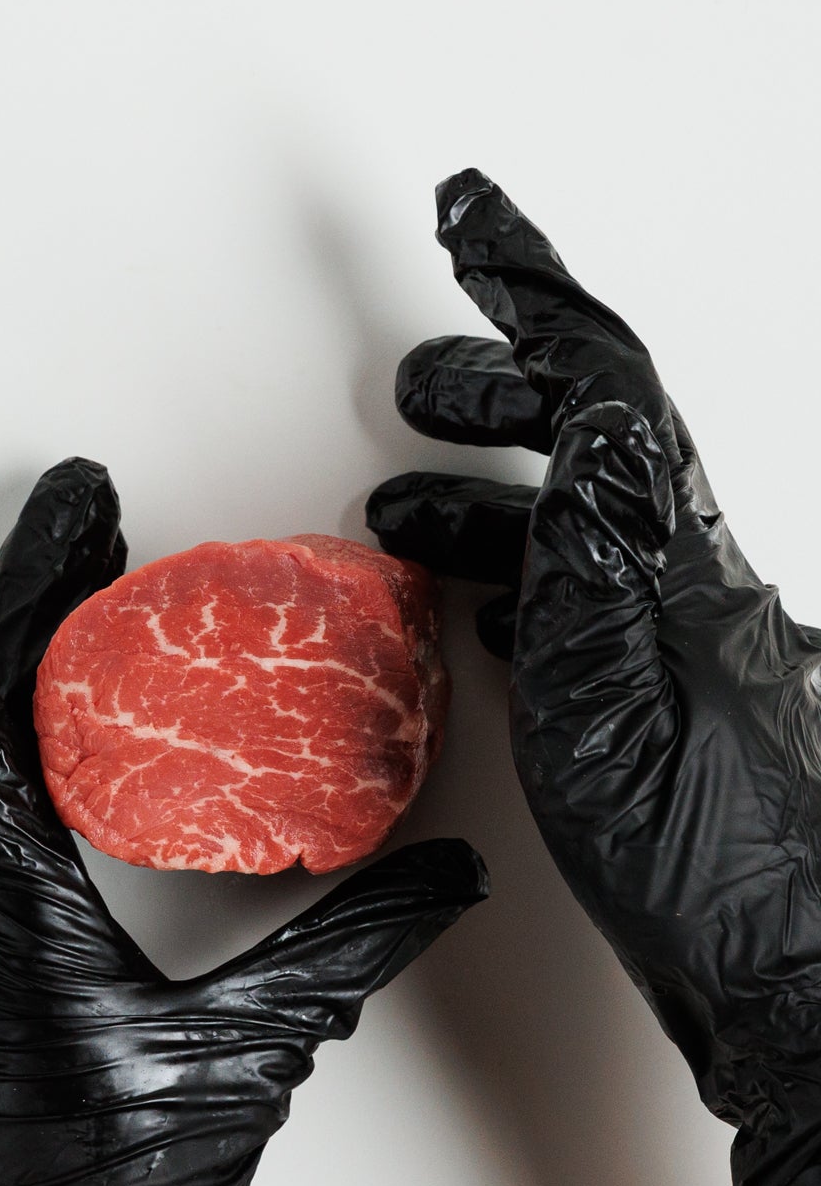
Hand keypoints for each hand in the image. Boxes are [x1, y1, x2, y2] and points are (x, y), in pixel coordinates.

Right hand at [368, 169, 820, 1185]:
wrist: (783, 970)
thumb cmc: (703, 841)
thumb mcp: (626, 663)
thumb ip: (598, 537)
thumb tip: (583, 419)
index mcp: (674, 546)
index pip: (602, 377)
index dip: (531, 283)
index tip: (470, 214)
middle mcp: (683, 576)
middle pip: (591, 440)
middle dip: (497, 393)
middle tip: (421, 388)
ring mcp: (670, 642)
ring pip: (574, 529)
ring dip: (488, 498)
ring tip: (403, 509)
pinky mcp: (655, 711)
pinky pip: (576, 609)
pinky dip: (514, 586)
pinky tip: (479, 614)